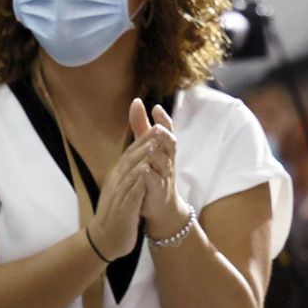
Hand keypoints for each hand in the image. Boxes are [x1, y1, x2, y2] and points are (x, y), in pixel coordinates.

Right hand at [86, 123, 152, 259]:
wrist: (105, 239)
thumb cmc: (116, 214)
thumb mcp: (121, 191)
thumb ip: (128, 175)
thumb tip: (138, 160)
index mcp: (117, 177)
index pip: (130, 154)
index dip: (141, 139)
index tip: (154, 124)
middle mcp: (116, 182)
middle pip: (130, 158)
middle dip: (144, 142)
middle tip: (157, 127)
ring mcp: (119, 194)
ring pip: (131, 172)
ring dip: (142, 157)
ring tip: (154, 144)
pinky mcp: (123, 208)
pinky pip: (132, 192)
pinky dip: (139, 180)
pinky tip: (147, 171)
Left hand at [131, 100, 188, 237]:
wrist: (160, 205)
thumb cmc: (154, 171)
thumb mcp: (147, 146)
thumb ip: (142, 126)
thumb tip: (136, 101)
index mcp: (165, 149)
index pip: (167, 131)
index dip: (164, 120)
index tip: (156, 107)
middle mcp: (168, 160)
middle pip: (171, 146)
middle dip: (165, 137)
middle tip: (157, 128)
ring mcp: (164, 176)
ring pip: (164, 164)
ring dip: (158, 155)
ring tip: (151, 146)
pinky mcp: (158, 191)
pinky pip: (156, 183)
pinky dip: (150, 176)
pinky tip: (144, 170)